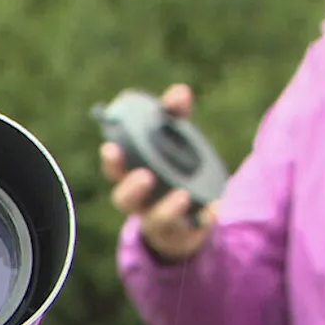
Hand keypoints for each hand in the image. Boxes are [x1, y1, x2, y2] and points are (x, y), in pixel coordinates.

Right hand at [100, 84, 216, 259]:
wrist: (187, 219)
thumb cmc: (173, 172)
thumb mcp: (174, 142)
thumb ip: (174, 118)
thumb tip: (179, 91)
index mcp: (130, 178)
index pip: (114, 169)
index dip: (112, 160)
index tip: (111, 147)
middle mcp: (139, 203)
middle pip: (123, 200)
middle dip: (130, 188)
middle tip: (145, 175)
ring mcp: (160, 222)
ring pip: (155, 220)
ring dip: (167, 208)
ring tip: (182, 195)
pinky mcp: (183, 234)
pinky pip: (191, 230)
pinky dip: (203, 219)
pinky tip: (213, 210)